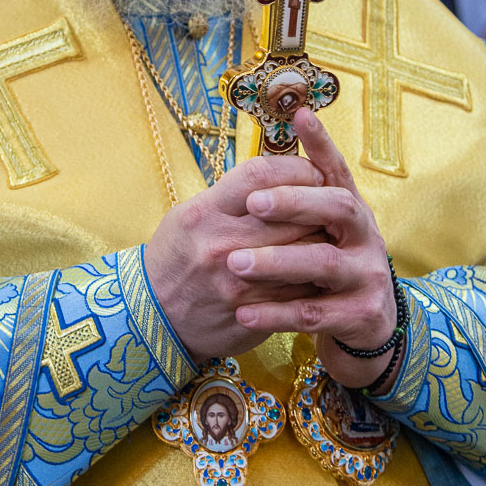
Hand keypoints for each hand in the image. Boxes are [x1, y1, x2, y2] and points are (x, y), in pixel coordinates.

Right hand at [144, 151, 328, 360]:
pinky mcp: (256, 313)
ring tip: (327, 234)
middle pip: (292, 213)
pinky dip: (315, 275)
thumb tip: (280, 174)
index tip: (311, 171)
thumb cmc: (176, 259)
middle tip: (330, 203)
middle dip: (318, 205)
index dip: (294, 167)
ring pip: (304, 251)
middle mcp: (221, 245)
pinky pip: (301, 289)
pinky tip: (317, 268)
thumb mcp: (190, 216)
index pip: (260, 175)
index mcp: (204, 213)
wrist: (155, 317)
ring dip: (323, 240)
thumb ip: (231, 196)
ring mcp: (239, 283)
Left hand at [225, 109, 397, 389]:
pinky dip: (276, 314)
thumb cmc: (327, 270)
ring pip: (323, 263)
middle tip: (253, 204)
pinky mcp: (362, 315)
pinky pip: (314, 313)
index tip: (300, 115)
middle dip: (295, 202)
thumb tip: (262, 157)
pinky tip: (242, 312)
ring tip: (235, 263)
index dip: (321, 142)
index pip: (336, 168)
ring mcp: (369, 276)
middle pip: (338, 207)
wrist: (365, 330)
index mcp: (350, 209)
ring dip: (277, 262)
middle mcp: (367, 236)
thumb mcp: (319, 232)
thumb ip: (298, 201)